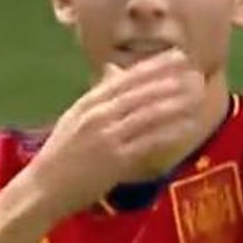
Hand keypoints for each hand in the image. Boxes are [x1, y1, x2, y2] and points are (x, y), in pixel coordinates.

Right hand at [26, 50, 204, 219]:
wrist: (43, 188)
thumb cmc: (61, 154)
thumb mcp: (75, 117)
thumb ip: (98, 95)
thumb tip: (116, 72)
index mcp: (88, 102)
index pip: (126, 78)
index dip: (154, 65)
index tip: (178, 55)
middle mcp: (97, 114)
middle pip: (140, 91)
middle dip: (171, 79)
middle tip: (196, 69)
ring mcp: (106, 136)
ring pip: (147, 114)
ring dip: (176, 102)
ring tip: (199, 93)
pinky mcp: (115, 160)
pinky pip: (148, 142)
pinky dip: (169, 132)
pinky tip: (188, 126)